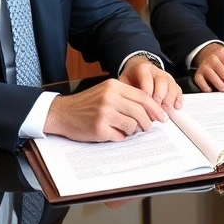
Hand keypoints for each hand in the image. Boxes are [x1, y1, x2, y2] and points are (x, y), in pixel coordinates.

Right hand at [43, 78, 170, 141]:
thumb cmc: (86, 104)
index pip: (143, 97)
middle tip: (147, 127)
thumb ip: (125, 96)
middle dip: (147, 122)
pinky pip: (120, 136)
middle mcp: (110, 98)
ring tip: (125, 129)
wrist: (61, 113)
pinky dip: (119, 137)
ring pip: (133, 126)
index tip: (161, 117)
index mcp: (114, 86)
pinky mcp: (99, 129)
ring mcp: (104, 114)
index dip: (155, 108)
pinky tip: (112, 133)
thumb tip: (150, 109)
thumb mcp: (106, 91)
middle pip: (141, 112)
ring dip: (133, 131)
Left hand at [118, 55, 182, 110]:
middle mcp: (156, 71)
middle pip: (162, 83)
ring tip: (164, 112)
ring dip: (169, 101)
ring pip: (172, 86)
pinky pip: (178, 89)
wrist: (137, 69)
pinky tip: (176, 107)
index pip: (147, 80)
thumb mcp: (123, 82)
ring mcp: (166, 76)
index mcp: (143, 69)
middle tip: (155, 112)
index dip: (147, 94)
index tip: (145, 107)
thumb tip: (127, 108)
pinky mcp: (172, 82)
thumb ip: (125, 92)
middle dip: (159, 99)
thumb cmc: (130, 78)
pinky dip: (178, 99)